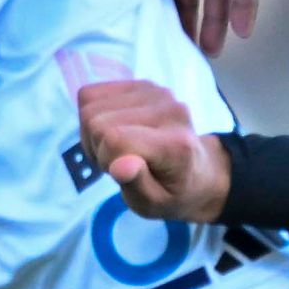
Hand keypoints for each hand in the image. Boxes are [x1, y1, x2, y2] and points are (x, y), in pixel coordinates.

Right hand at [63, 58, 230, 220]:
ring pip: (90, 105)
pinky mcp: (142, 84)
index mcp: (175, 144)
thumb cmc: (172, 192)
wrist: (198, 172)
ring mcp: (156, 92)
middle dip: (97, 147)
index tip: (120, 174)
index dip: (105, 160)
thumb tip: (120, 165)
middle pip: (96, 120)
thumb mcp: (153, 204)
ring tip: (116, 148)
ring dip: (93, 132)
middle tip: (118, 163)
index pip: (113, 138)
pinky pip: (92, 94)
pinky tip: (113, 130)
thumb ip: (137, 185)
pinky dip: (93, 115)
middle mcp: (169, 110)